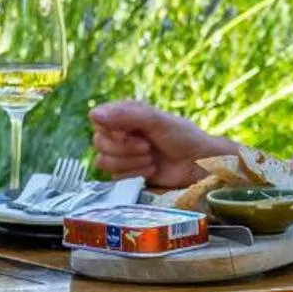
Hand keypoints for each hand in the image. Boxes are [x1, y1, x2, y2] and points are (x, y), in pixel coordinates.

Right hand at [89, 100, 236, 188]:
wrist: (199, 165)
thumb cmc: (182, 137)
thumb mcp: (156, 121)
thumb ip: (125, 116)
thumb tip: (92, 114)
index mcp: (125, 115)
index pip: (98, 120)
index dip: (111, 130)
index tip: (129, 133)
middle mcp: (120, 134)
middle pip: (99, 142)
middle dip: (125, 148)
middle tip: (147, 147)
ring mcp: (123, 155)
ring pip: (104, 161)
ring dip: (131, 162)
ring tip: (151, 159)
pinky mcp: (127, 175)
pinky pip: (115, 177)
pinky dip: (135, 174)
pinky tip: (151, 170)